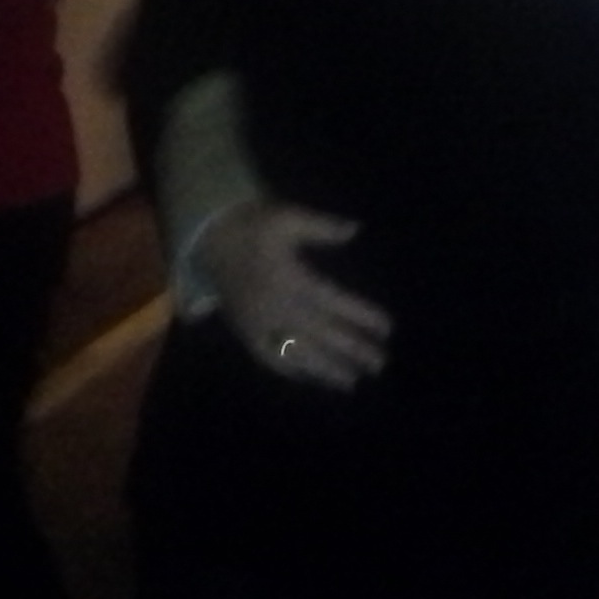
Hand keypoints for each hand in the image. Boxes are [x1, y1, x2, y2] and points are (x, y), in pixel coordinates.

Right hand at [197, 199, 391, 390]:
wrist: (211, 242)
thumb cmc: (255, 228)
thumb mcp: (286, 217)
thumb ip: (321, 226)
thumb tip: (355, 229)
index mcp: (288, 276)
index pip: (332, 300)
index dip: (360, 315)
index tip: (387, 328)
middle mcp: (275, 305)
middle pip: (319, 332)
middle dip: (351, 348)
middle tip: (380, 363)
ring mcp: (258, 324)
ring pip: (296, 351)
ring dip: (325, 368)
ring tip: (353, 381)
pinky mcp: (246, 334)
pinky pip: (270, 358)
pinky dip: (292, 370)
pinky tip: (313, 379)